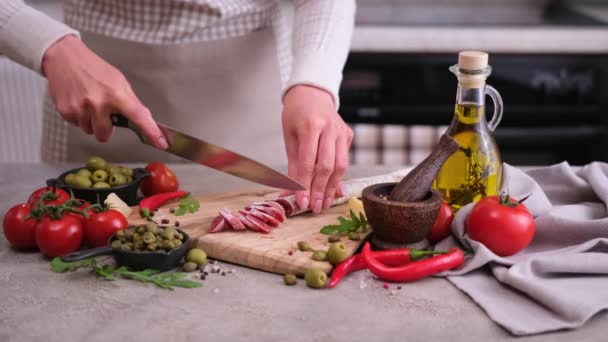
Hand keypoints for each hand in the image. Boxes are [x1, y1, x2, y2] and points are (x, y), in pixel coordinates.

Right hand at [41, 35, 166, 147]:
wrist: (64, 58)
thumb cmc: (93, 68)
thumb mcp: (118, 81)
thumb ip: (130, 102)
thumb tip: (145, 119)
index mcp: (116, 94)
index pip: (138, 116)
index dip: (151, 132)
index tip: (161, 143)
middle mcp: (98, 103)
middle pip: (105, 134)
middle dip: (105, 127)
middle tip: (102, 112)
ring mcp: (80, 108)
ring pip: (90, 131)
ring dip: (91, 122)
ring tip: (88, 102)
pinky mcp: (66, 111)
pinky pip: (76, 125)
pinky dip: (79, 117)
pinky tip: (78, 102)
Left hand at [282, 85, 352, 213]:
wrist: (312, 93)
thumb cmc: (296, 116)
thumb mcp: (289, 138)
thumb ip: (292, 166)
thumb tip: (290, 193)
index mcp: (311, 126)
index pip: (308, 162)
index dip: (305, 185)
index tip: (301, 203)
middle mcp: (330, 128)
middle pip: (327, 166)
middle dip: (320, 190)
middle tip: (314, 208)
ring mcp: (341, 131)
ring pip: (341, 166)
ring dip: (331, 188)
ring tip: (323, 203)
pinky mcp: (348, 135)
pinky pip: (344, 160)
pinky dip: (337, 177)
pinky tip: (331, 191)